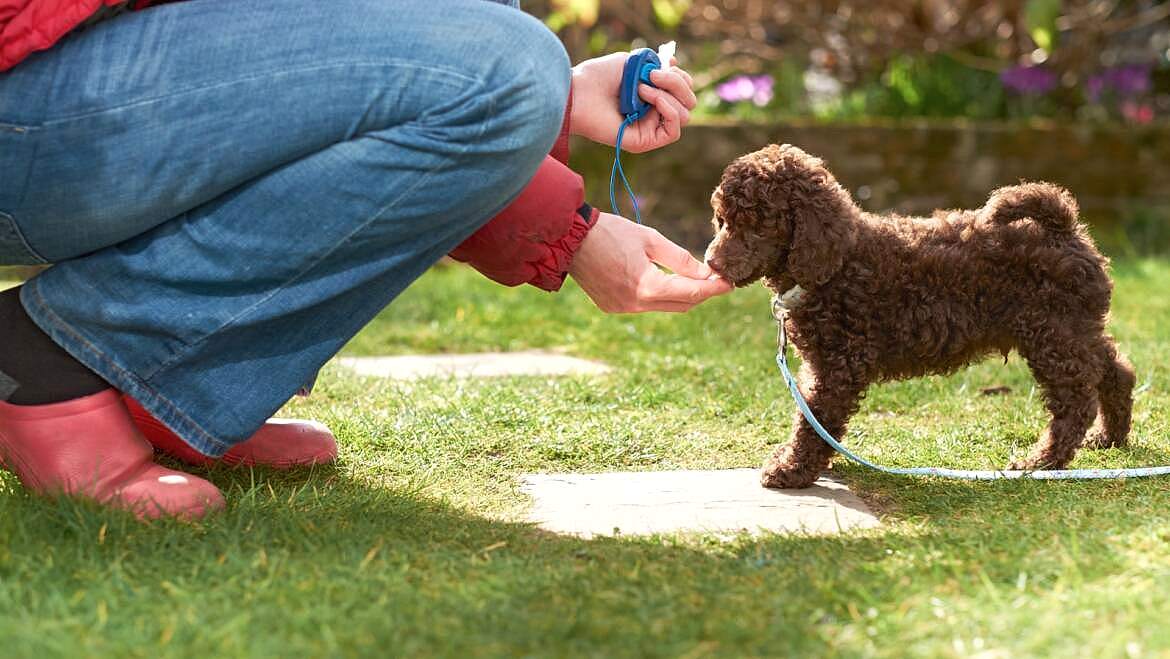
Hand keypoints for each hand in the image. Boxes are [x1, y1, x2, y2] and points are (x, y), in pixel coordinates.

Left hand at [569, 52, 697, 153]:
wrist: (578, 93)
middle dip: (677, 84)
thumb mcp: (633, 62)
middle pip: (689, 102)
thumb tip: (676, 66)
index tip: (665, 64)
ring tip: (641, 88)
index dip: (680, 77)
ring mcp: (650, 127)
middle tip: (653, 74)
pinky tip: (650, 99)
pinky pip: (673, 131)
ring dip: (668, 95)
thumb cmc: (599, 77)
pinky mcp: (645, 141)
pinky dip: (668, 110)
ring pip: (684, 114)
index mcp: (653, 95)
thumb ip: (657, 64)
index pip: (684, 90)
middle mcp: (654, 112)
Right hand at [569, 212, 732, 312]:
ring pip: (664, 307)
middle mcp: (635, 304)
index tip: (729, 283)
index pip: (691, 293)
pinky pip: (645, 305)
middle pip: (681, 305)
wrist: (569, 240)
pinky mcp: (612, 307)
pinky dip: (658, 295)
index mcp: (647, 287)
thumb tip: (706, 273)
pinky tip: (661, 280)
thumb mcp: (650, 239)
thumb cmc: (610, 232)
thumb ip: (680, 258)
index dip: (713, 288)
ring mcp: (622, 309)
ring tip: (692, 278)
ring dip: (680, 295)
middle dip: (700, 293)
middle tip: (715, 279)